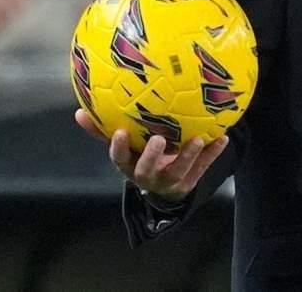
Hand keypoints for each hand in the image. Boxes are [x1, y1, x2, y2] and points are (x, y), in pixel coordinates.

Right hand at [74, 109, 227, 201]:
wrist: (166, 188)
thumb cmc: (141, 158)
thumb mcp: (124, 148)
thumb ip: (103, 131)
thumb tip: (79, 113)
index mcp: (130, 165)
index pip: (119, 159)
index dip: (119, 148)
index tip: (120, 133)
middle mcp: (148, 176)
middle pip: (148, 170)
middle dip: (153, 156)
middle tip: (159, 139)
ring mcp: (170, 181)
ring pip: (179, 171)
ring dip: (189, 155)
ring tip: (199, 139)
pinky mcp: (190, 181)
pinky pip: (203, 168)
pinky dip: (213, 153)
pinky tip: (222, 137)